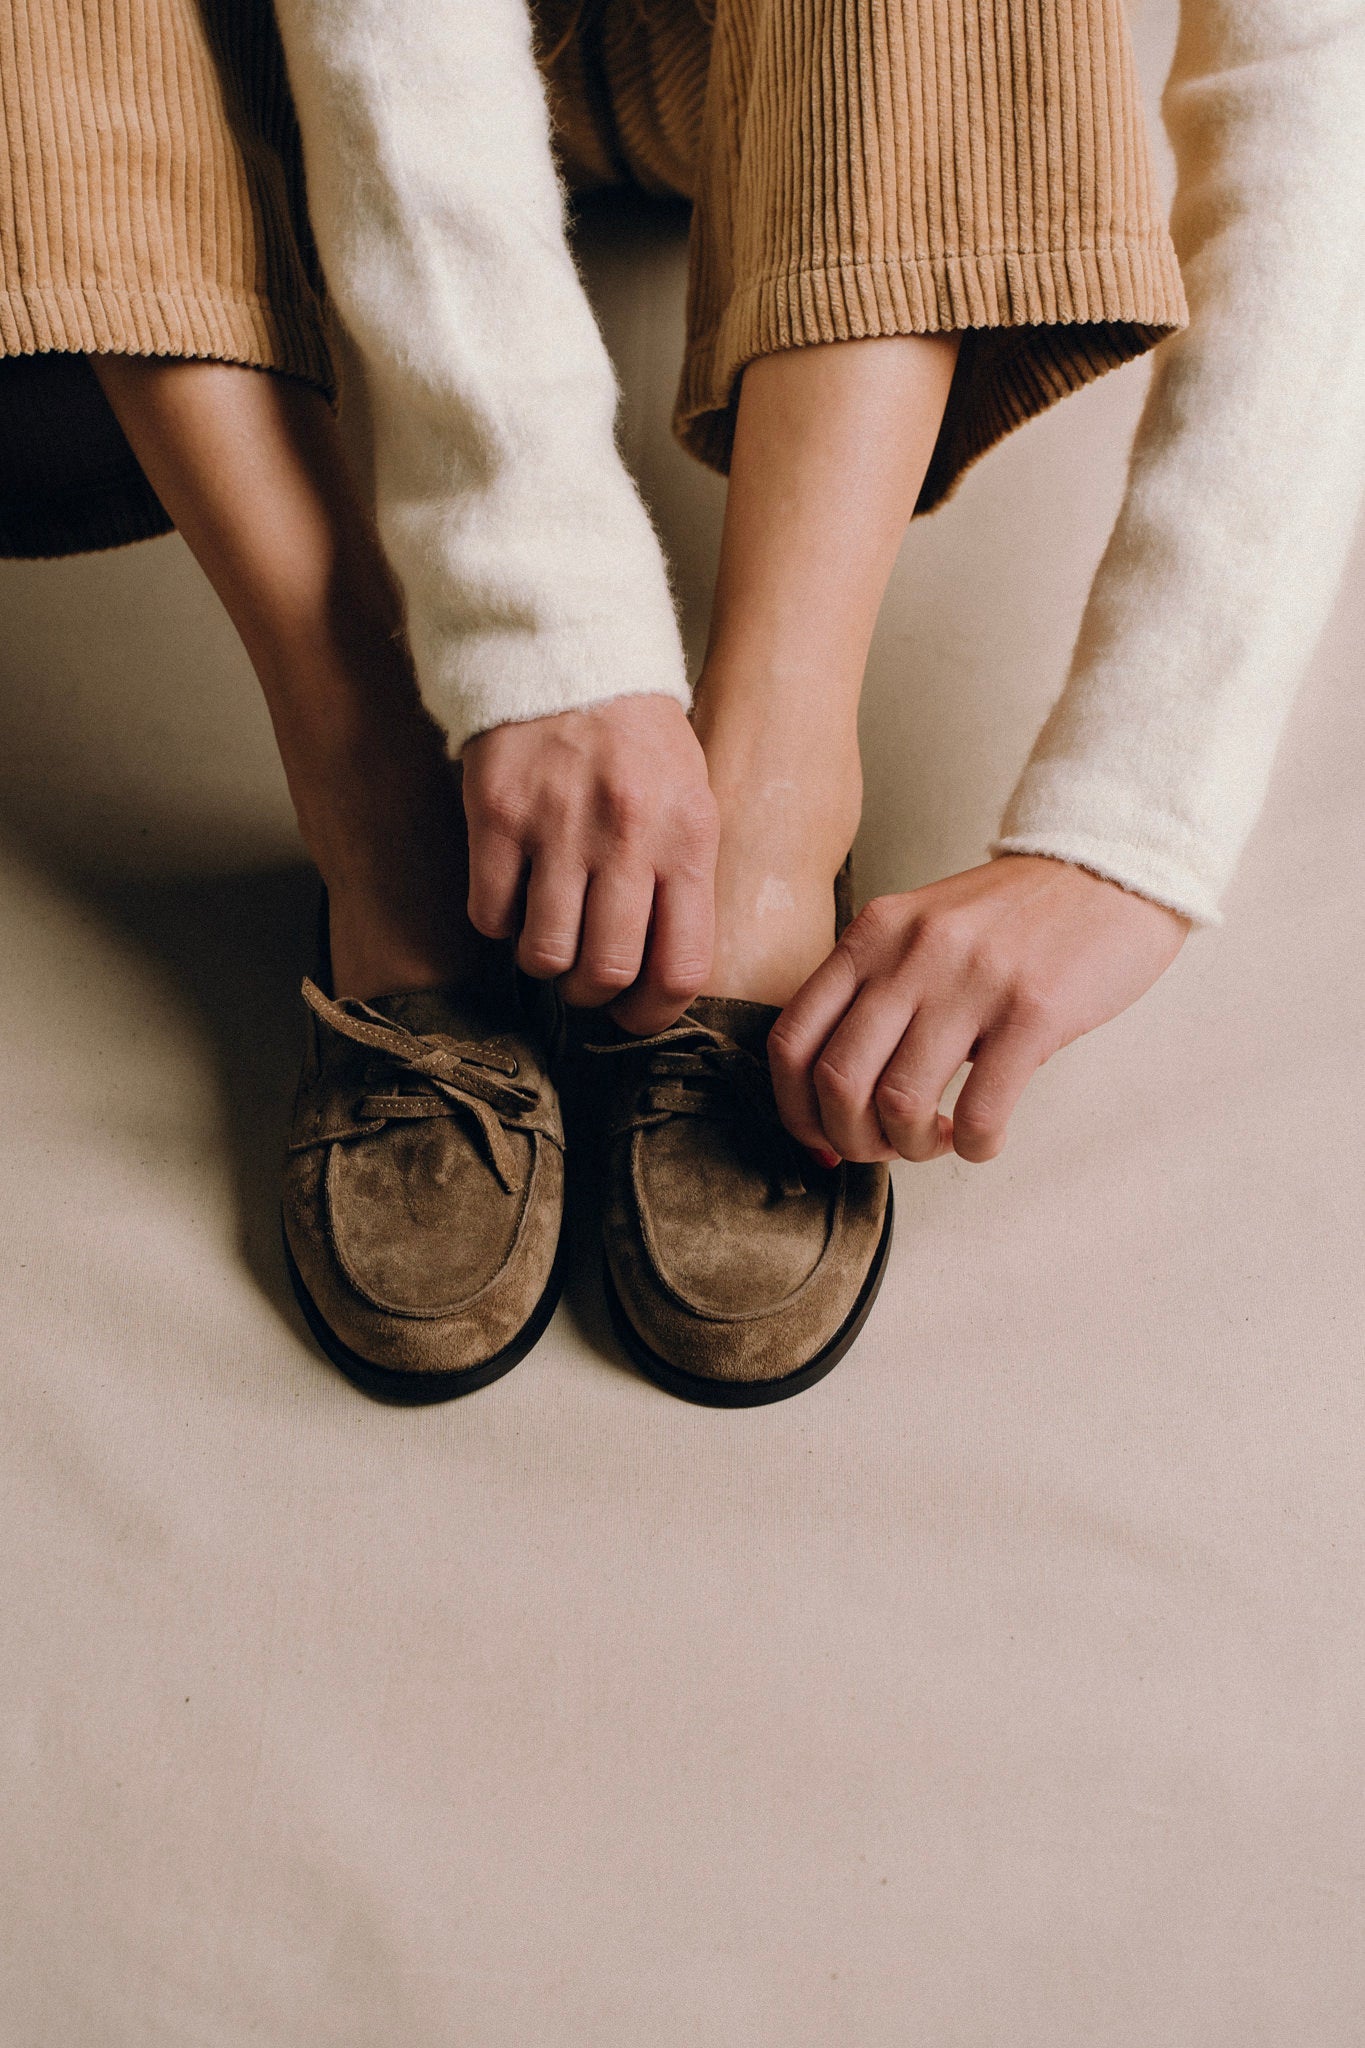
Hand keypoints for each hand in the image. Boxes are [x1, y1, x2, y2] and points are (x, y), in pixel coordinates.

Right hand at [461, 696, 718, 1034]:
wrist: (569, 649)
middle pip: (606, 971)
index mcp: (687, 838)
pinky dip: (499, 921)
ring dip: (542, 963)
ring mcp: (557, 826)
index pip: (682, 966)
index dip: (653, 1013)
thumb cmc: (638, 739)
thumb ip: (685, 878)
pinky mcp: (497, 814)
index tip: (633, 1016)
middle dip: (591, 996)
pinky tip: (513, 893)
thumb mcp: (691, 797)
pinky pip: (491, 914)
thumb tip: (662, 973)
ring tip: (548, 938)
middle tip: (583, 982)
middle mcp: (627, 837)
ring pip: (543, 953)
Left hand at [767, 854, 1189, 1163]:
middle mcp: (910, 954)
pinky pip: (979, 1113)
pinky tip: (982, 1137)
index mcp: (871, 935)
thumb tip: (835, 1095)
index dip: (796, 1110)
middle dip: (852, 1139)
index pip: (791, 1041)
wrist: (1109, 869)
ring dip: (912, 1147)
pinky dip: (973, 1146)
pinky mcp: (1033, 1011)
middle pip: (837, 1082)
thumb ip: (874, 991)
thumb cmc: (1013, 918)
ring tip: (937, 1139)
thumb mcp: (921, 931)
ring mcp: (971, 981)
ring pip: (900, 1103)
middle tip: (885, 1147)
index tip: (824, 1137)